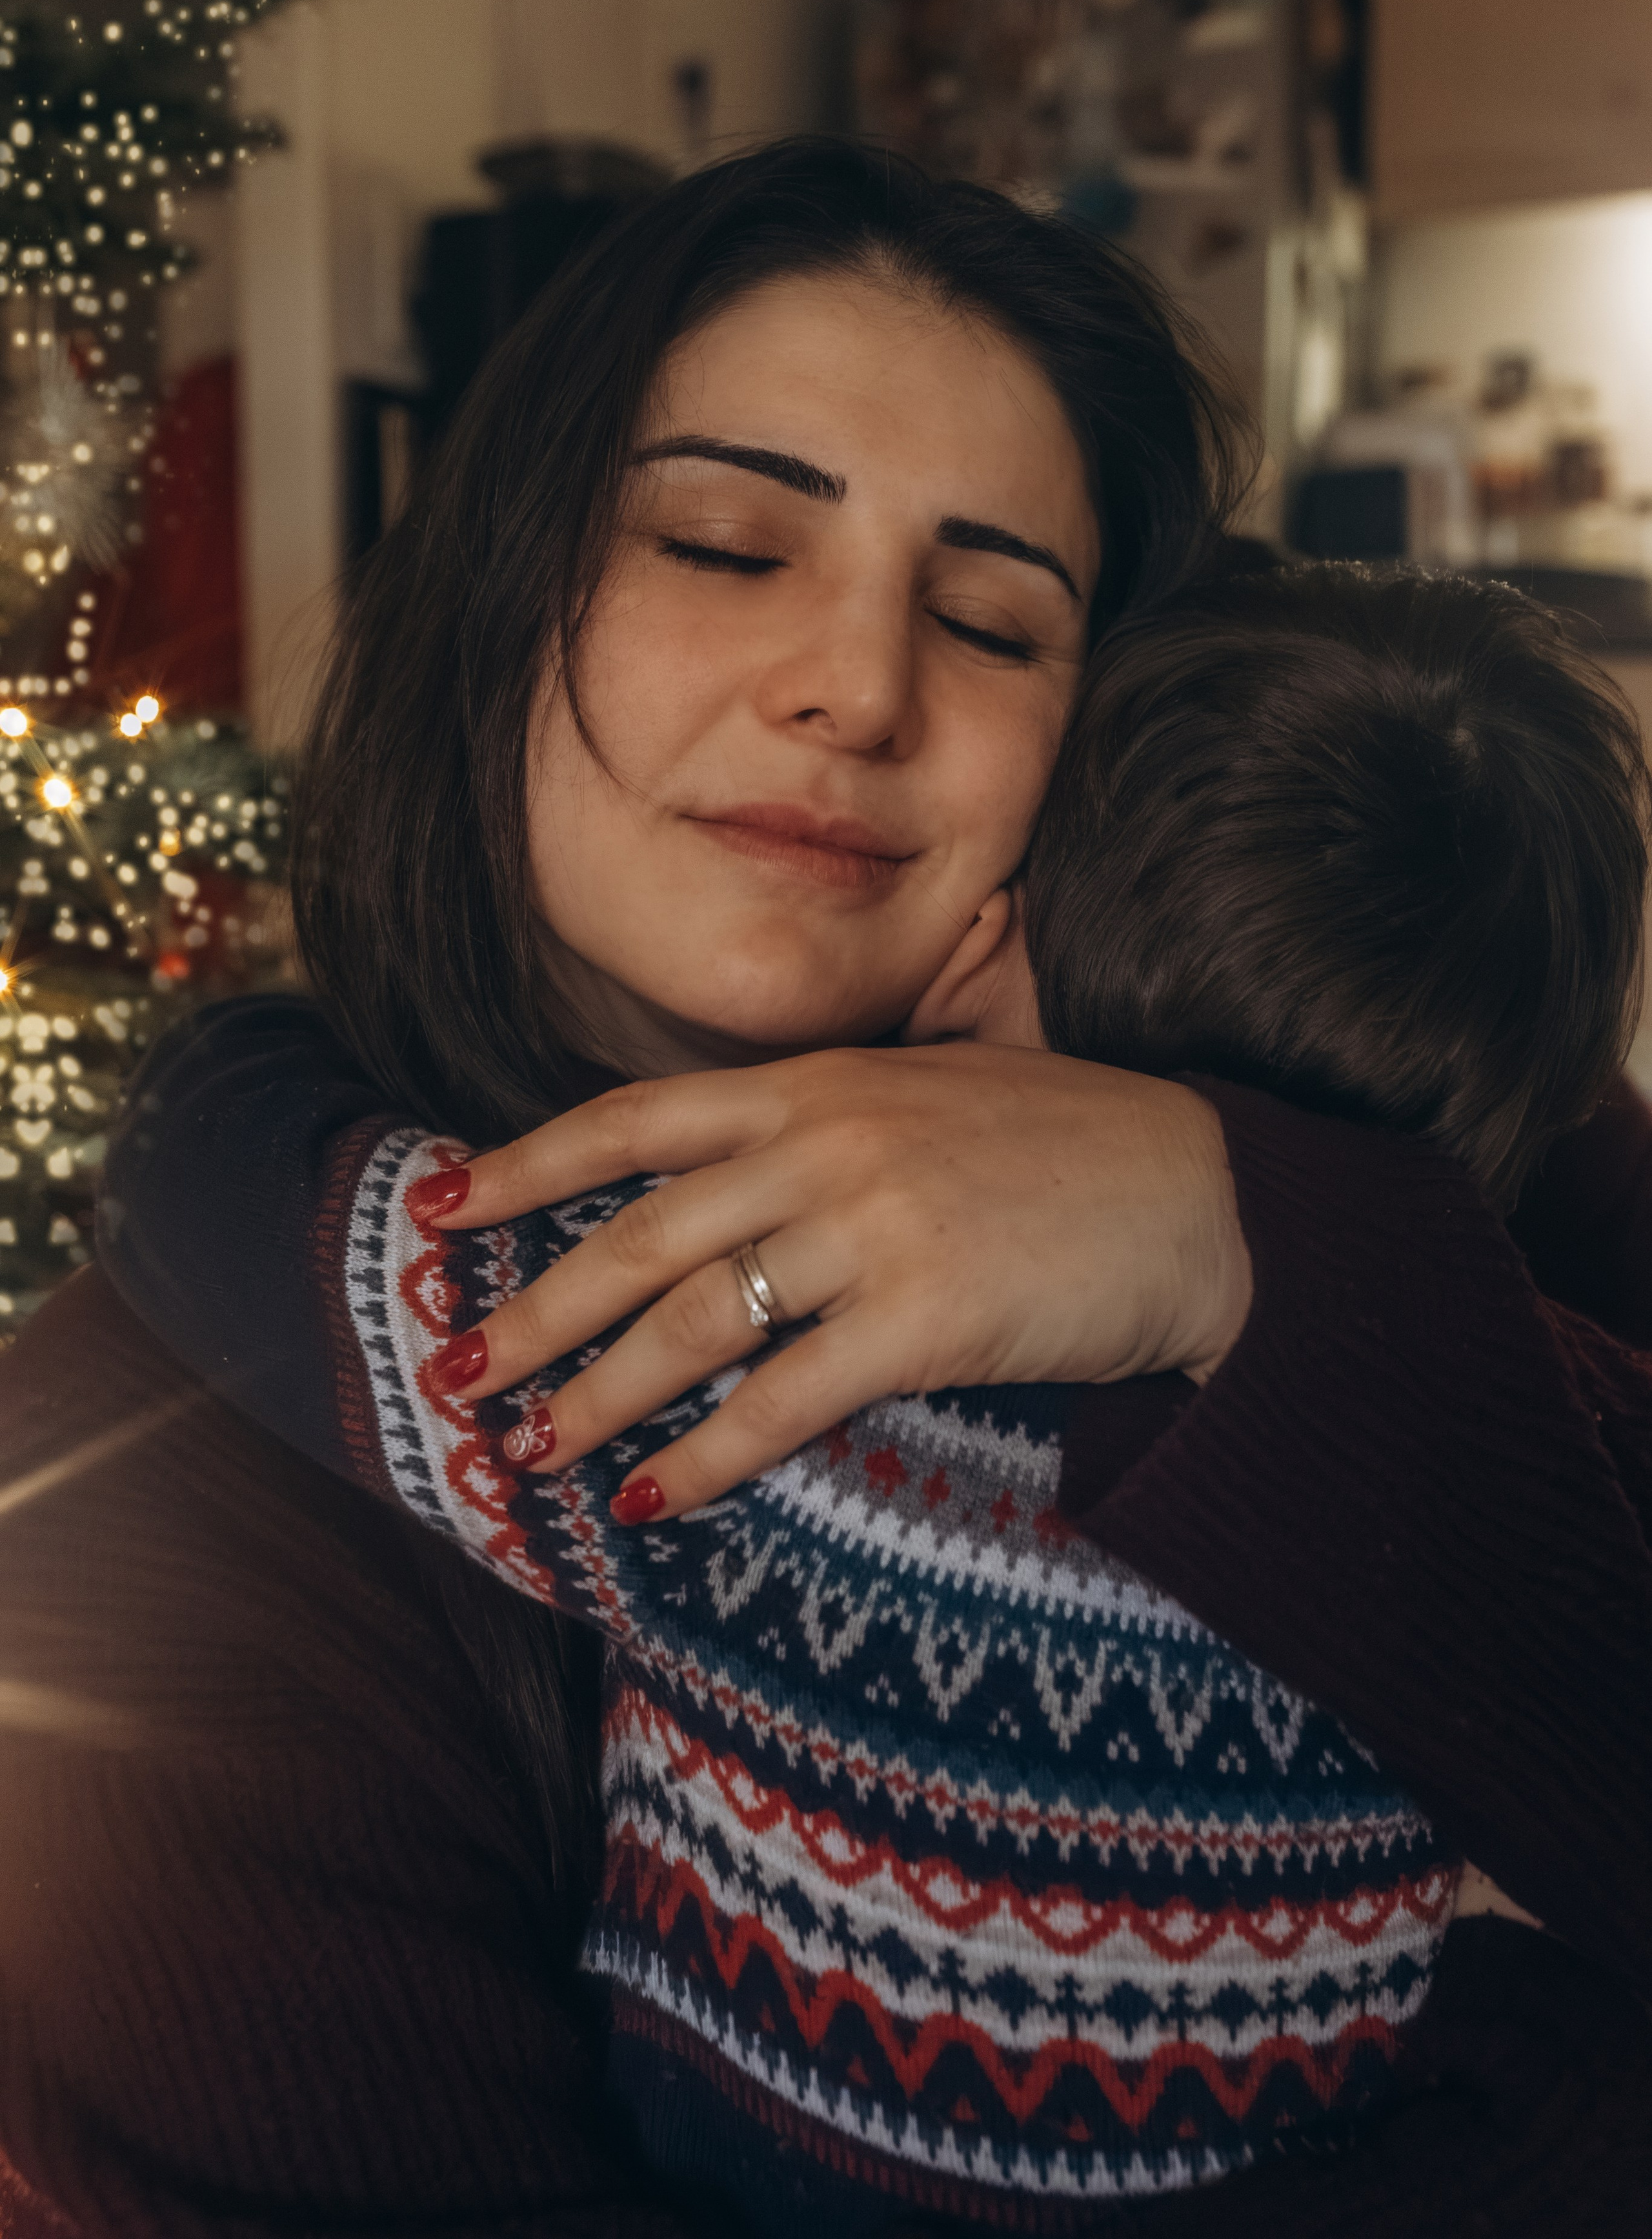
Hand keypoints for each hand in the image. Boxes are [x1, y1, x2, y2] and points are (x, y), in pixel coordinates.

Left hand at [426, 1045, 1252, 1515]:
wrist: (1206, 1195)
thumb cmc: (1067, 1146)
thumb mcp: (931, 1089)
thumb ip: (824, 1116)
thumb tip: (720, 1168)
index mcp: (819, 1082)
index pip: (635, 1116)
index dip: (525, 1163)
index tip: (440, 1205)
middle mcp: (828, 1144)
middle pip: (639, 1233)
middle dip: (533, 1306)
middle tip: (455, 1370)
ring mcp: (876, 1228)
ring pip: (695, 1322)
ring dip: (597, 1395)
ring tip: (530, 1450)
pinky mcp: (927, 1318)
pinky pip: (786, 1400)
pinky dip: (709, 1456)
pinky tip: (653, 1499)